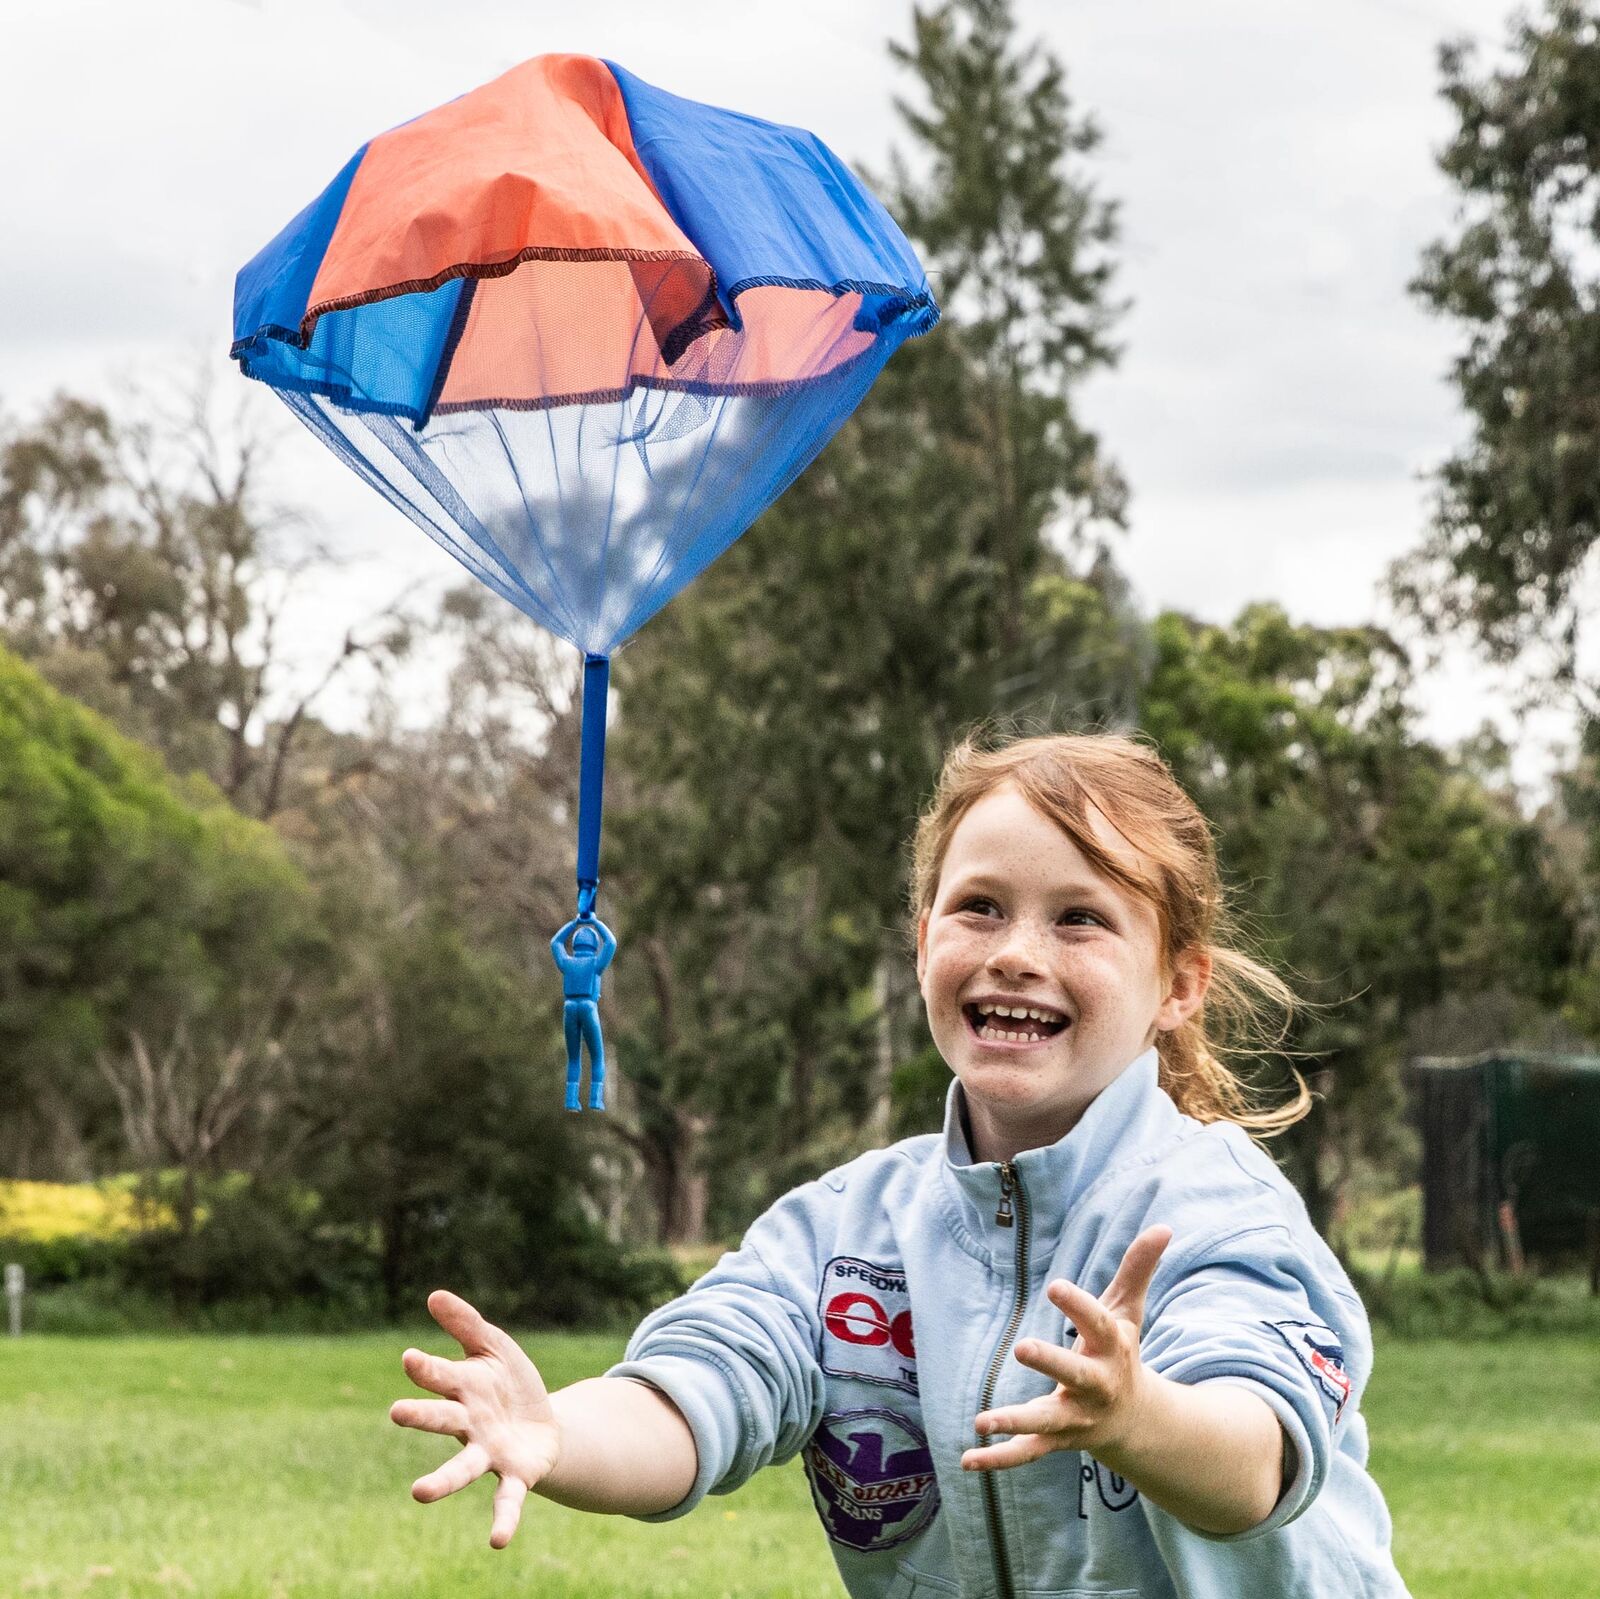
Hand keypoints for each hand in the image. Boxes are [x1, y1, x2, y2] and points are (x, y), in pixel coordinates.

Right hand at [390, 1289, 560, 1547]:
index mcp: (464, 1389)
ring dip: (441, 1481)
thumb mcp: (494, 1346)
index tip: (411, 1357)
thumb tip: (433, 1295)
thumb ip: (466, 1323)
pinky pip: (507, 1500)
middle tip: (396, 1413)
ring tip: (418, 1493)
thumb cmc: (509, 1384)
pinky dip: (503, 1520)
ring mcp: (488, 1453)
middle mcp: (469, 1424)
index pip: (440, 1376)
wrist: (545, 1425)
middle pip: (442, 1420)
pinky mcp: (514, 1476)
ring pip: (462, 1468)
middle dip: (422, 1416)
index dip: (426, 1368)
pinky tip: (498, 1541)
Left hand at [963, 1224, 1172, 1471]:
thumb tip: (1163, 1226)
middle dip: (1051, 1363)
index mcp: (1111, 1349)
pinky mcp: (1056, 1440)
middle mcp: (1095, 1386)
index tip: (1055, 1285)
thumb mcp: (1128, 1311)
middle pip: (1074, 1375)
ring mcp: (1076, 1417)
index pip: (1097, 1323)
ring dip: (1015, 1421)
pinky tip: (967, 1460)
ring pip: (1046, 1422)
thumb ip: (1138, 1269)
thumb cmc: (1121, 1352)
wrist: (1137, 1421)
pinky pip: (1027, 1453)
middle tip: (1021, 1347)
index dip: (1078, 1305)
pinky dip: (998, 1459)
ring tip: (982, 1421)